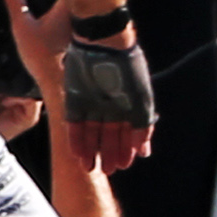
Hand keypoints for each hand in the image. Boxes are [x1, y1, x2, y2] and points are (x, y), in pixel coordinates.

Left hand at [57, 28, 156, 172]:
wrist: (102, 45)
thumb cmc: (127, 69)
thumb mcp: (141, 100)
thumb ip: (142, 125)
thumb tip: (143, 150)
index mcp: (129, 104)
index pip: (127, 131)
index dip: (125, 149)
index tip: (125, 164)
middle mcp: (110, 106)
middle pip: (109, 135)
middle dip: (109, 153)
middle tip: (110, 170)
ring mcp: (92, 104)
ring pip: (91, 133)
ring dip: (92, 151)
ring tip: (91, 168)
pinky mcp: (74, 100)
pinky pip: (74, 125)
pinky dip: (76, 140)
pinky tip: (78, 155)